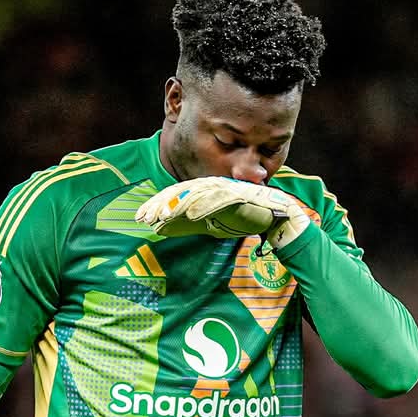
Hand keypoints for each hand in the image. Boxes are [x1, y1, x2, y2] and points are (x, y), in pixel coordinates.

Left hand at [135, 176, 310, 246]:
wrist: (278, 218)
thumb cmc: (243, 218)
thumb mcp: (208, 225)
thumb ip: (185, 225)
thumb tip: (158, 229)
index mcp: (202, 192)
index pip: (175, 197)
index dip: (157, 205)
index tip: (139, 218)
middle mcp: (211, 186)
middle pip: (181, 194)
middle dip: (161, 205)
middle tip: (144, 217)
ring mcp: (225, 188)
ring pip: (196, 195)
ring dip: (178, 205)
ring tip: (162, 216)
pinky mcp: (240, 194)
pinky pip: (219, 199)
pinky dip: (205, 206)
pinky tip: (192, 214)